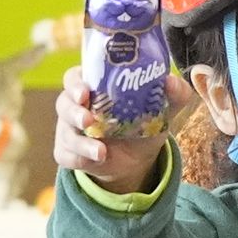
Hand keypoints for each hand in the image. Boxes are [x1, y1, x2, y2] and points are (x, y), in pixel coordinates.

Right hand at [53, 67, 163, 191]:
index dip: (75, 83)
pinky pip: (66, 155)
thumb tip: (170, 81)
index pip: (74, 78)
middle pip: (64, 103)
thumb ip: (173, 92)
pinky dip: (80, 158)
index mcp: (94, 86)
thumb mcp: (163, 108)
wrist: (139, 159)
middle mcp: (77, 105)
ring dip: (81, 143)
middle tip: (88, 120)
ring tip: (101, 152)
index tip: (85, 91)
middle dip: (73, 112)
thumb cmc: (145, 123)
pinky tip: (97, 160)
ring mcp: (69, 130)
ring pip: (66, 133)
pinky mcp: (69, 152)